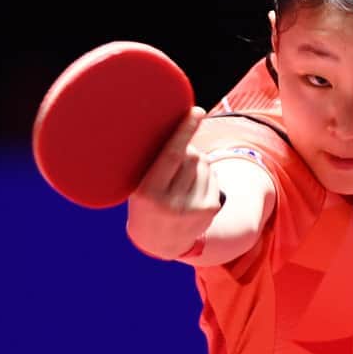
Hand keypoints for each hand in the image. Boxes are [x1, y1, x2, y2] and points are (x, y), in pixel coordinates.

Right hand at [125, 106, 223, 259]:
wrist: (159, 242)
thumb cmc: (145, 204)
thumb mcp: (138, 185)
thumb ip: (153, 162)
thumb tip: (175, 125)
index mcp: (149, 193)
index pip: (172, 155)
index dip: (184, 130)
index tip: (196, 111)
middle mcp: (172, 203)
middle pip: (191, 156)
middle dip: (186, 149)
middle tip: (174, 160)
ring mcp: (194, 208)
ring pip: (204, 163)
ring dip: (196, 162)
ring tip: (180, 179)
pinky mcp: (210, 209)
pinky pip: (213, 175)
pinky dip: (204, 174)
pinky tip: (191, 188)